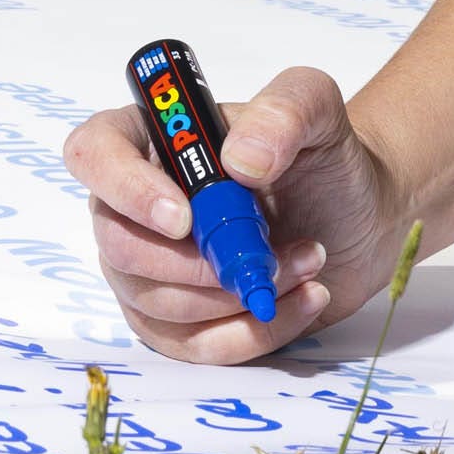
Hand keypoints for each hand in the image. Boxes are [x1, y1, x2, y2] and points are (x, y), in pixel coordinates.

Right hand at [64, 65, 406, 361]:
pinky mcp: (182, 322)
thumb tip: (239, 161)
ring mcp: (152, 269)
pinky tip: (304, 298)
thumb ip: (284, 111)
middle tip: (268, 248)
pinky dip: (252, 332)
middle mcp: (135, 206)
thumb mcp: (316, 106)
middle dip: (200, 263)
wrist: (360, 214)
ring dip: (236, 294)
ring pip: (157, 305)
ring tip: (306, 262)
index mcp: (151, 139)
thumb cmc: (324, 155)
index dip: (125, 189)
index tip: (185, 217)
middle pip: (120, 248)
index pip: (93, 153)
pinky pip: (195, 347)